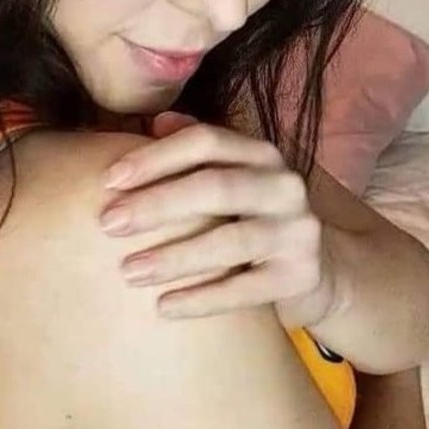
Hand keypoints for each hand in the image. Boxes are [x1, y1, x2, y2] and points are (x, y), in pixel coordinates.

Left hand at [99, 112, 338, 323]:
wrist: (319, 269)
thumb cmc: (255, 219)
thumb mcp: (231, 179)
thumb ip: (197, 151)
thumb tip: (154, 121)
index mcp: (260, 154)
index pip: (206, 141)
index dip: (155, 157)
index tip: (108, 180)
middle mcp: (284, 185)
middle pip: (216, 187)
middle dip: (157, 205)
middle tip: (108, 224)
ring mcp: (298, 231)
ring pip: (230, 242)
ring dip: (174, 257)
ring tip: (129, 272)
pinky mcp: (301, 275)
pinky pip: (245, 289)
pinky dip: (202, 300)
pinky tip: (164, 307)